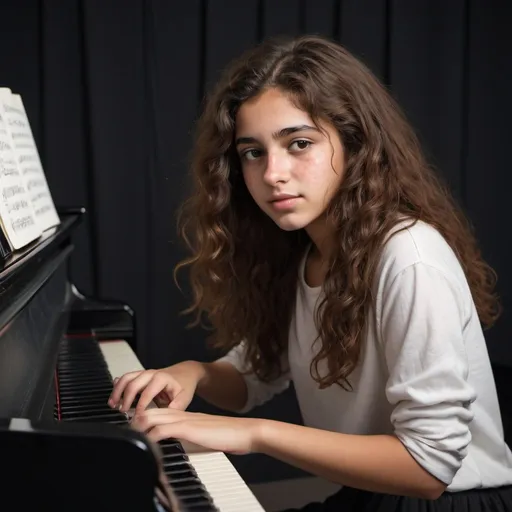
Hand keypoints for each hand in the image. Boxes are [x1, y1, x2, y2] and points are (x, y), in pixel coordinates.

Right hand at [108, 361, 203, 413]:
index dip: (140, 407)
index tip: (137, 419)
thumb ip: (175, 407)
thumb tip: (164, 417)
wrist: (186, 372)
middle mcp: (150, 373)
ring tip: (112, 405)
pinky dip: (118, 386)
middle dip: (125, 399)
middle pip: (132, 384)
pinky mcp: (140, 374)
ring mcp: (144, 373)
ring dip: (117, 391)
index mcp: (161, 378)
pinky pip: (126, 377)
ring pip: (126, 378)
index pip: (146, 394)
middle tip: (122, 412)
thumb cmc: (184, 385)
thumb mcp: (184, 397)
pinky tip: (114, 397)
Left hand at [130, 408, 262, 454]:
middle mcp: (182, 414)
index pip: (157, 412)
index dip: (143, 418)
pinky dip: (151, 437)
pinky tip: (147, 443)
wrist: (244, 431)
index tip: (133, 428)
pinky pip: (162, 430)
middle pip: (150, 411)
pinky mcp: (188, 428)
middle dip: (134, 421)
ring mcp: (184, 420)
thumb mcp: (203, 434)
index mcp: (185, 415)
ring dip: (138, 427)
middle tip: (126, 433)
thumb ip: (190, 435)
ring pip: (152, 417)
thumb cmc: (228, 435)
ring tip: (131, 437)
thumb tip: (177, 443)